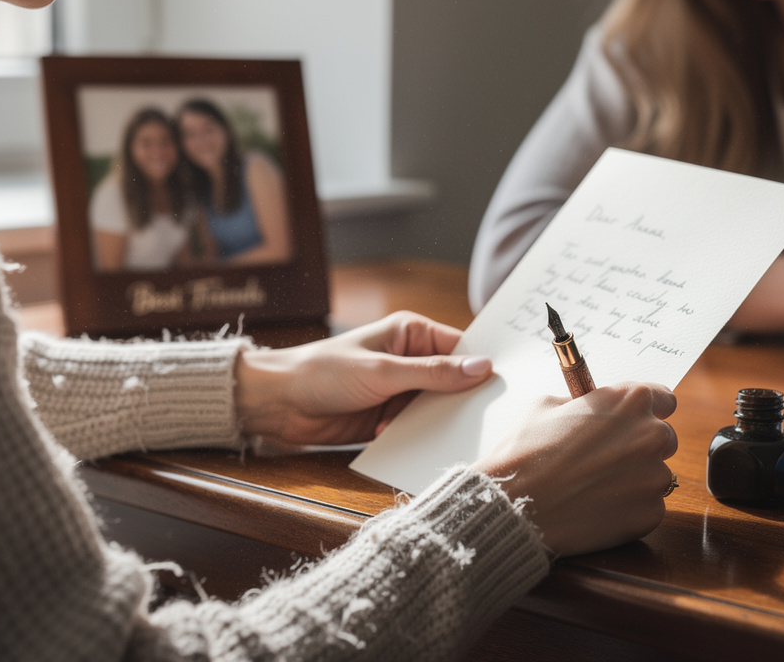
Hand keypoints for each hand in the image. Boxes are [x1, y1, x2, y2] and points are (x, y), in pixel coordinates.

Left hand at [234, 311, 493, 445]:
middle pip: (453, 380)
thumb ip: (432, 373)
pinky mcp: (388, 418)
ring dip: (441, 423)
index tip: (507, 386)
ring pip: (437, 408)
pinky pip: (417, 428)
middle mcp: (409, 360)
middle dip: (464, 400)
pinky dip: (422, 438)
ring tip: (461, 438)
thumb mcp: (383, 372)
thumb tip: (482, 368)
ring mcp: (399, 391)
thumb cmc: (322, 372)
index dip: (482, 366)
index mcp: (410, 334)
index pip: (460, 348)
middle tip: (489, 419)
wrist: (276, 404)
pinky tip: (430, 449)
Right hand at [475, 382, 677, 557]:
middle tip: (606, 459)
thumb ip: (584, 403)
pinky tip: (597, 509)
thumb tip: (593, 411)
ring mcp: (654, 477)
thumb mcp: (548, 406)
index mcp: (630, 400)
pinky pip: (648, 508)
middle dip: (640, 447)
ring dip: (635, 480)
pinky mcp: (650, 514)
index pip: (664, 399)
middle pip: (663, 438)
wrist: (513, 505)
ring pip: (656, 476)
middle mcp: (651, 435)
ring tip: (595, 488)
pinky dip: (629, 509)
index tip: (634, 421)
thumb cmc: (525, 452)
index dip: (647, 411)